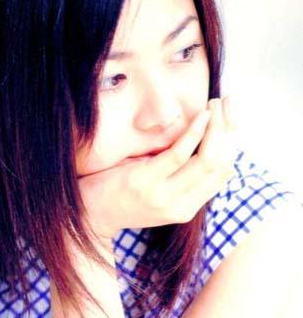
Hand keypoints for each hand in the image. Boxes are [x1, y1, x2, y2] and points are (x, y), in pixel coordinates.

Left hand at [78, 96, 238, 240]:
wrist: (86, 213)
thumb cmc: (118, 194)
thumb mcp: (155, 189)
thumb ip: (177, 174)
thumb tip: (201, 143)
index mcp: (185, 208)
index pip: (222, 175)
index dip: (231, 144)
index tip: (231, 119)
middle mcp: (180, 206)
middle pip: (220, 166)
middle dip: (228, 131)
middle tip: (227, 105)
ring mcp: (164, 196)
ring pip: (207, 160)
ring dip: (216, 128)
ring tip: (215, 104)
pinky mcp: (146, 182)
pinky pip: (179, 153)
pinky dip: (194, 132)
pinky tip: (200, 116)